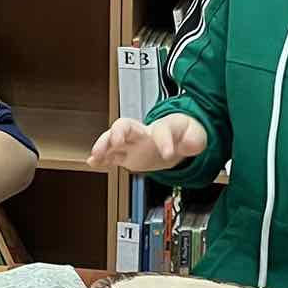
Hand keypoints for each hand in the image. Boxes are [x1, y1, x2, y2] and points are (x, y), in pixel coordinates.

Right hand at [87, 114, 207, 172]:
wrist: (171, 140)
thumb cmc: (181, 134)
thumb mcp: (194, 136)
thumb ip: (194, 140)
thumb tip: (192, 144)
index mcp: (161, 128)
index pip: (162, 130)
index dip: (165, 141)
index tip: (168, 154)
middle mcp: (142, 133)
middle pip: (126, 125)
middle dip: (119, 132)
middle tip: (116, 142)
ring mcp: (131, 143)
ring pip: (112, 138)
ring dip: (103, 145)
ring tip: (96, 156)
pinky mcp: (125, 154)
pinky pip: (110, 154)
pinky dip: (101, 158)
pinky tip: (93, 162)